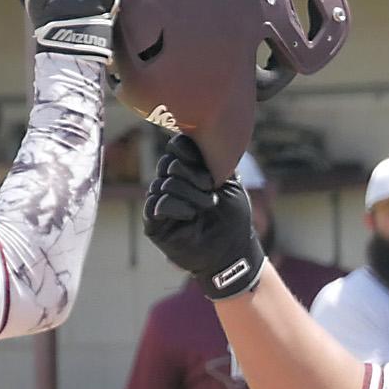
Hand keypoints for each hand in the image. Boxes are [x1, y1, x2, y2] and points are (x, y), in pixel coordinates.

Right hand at [142, 134, 265, 298]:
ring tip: (207, 207)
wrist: (232, 251)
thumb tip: (203, 136)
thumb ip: (216, 160)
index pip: (176, 148)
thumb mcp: (230, 183)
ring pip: (165, 183)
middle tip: (210, 190)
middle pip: (169, 163)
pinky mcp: (154, 223)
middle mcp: (170, 184)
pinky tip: (191, 216)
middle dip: (193, 175)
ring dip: (191, 195)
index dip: (187, 150)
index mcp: (187, 171)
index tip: (205, 164)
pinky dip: (178, 206)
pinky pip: (159, 203)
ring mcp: (160, 203)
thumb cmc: (234, 218)